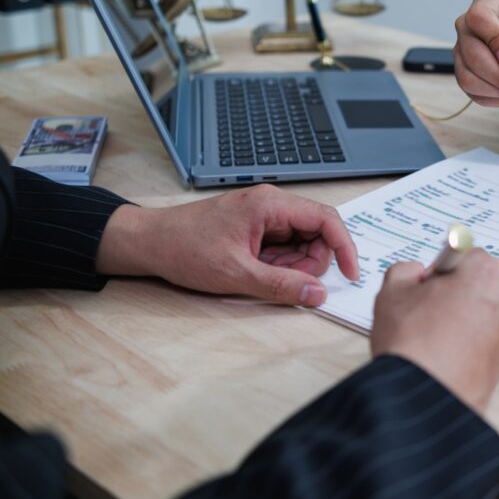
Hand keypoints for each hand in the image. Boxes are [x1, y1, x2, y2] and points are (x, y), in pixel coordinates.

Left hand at [95, 184, 358, 305]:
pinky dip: (279, 264)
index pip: (326, 219)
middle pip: (317, 232)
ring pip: (301, 241)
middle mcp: (271, 204)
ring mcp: (263, 215)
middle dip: (312, 262)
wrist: (148, 243)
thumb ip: (282, 285)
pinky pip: (283, 245)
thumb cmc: (185, 249)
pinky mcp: (255, 227)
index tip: (349, 273)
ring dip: (294, 265)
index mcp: (270, 205)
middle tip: (290, 283)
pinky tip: (257, 273)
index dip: (344, 247)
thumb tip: (317, 294)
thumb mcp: (237, 274)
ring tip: (263, 277)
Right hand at [370, 250, 498, 412]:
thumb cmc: (413, 344)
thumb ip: (405, 270)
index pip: (466, 255)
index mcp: (484, 272)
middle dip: (456, 291)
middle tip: (426, 310)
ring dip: (462, 317)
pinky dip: (468, 341)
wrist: (426, 396)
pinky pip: (485, 338)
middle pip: (479, 283)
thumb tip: (414, 274)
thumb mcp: (392, 291)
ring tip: (432, 336)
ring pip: (482, 312)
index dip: (442, 269)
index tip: (427, 284)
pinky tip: (444, 353)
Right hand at [454, 0, 498, 114]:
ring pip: (468, 77)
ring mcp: (460, 50)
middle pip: (472, 52)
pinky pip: (471, 91)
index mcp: (487, 5)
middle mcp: (467, 26)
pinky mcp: (461, 72)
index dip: (494, 39)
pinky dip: (493, 98)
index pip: (479, 17)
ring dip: (497, 89)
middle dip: (498, 74)